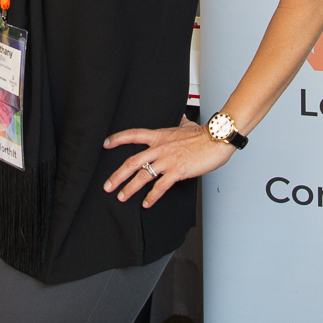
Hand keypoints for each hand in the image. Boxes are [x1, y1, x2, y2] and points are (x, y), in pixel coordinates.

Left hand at [103, 116, 231, 206]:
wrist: (216, 140)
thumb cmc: (204, 134)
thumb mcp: (187, 125)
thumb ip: (180, 124)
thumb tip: (181, 119)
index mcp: (159, 136)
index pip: (133, 135)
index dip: (118, 139)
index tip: (106, 144)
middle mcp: (160, 148)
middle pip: (132, 161)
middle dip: (117, 175)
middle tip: (107, 185)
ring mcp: (168, 160)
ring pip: (143, 175)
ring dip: (130, 188)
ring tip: (121, 196)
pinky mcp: (177, 171)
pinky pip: (160, 186)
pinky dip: (152, 197)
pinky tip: (146, 203)